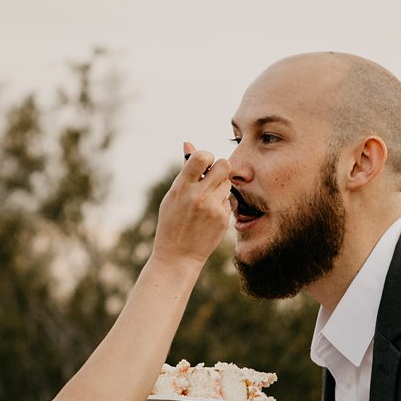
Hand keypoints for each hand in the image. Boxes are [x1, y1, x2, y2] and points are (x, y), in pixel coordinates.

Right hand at [153, 146, 232, 265]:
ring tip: (207, 200)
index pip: (202, 156)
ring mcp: (213, 207)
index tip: (204, 165)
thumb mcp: (172, 196)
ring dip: (220, 187)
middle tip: (212, 179)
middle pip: (224, 165)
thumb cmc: (172, 223)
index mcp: (182, 187)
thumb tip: (189, 143)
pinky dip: (221, 205)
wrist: (177, 256)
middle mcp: (198, 195)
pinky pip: (228, 201)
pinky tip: (209, 216)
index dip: (207, 157)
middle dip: (220, 169)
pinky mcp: (223, 219)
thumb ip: (185, 171)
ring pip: (228, 183)